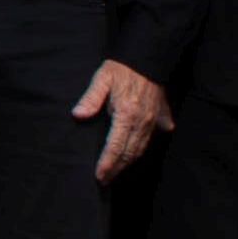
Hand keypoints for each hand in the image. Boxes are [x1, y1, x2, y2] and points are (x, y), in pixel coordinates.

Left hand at [75, 60, 169, 182]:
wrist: (147, 58)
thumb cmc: (121, 69)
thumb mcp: (102, 78)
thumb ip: (91, 98)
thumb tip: (78, 115)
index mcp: (126, 114)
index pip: (115, 146)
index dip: (107, 164)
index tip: (99, 176)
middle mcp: (141, 121)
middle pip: (129, 153)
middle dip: (116, 169)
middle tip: (104, 180)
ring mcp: (152, 120)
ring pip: (140, 149)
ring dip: (128, 163)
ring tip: (115, 172)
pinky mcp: (159, 117)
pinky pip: (150, 139)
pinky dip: (141, 149)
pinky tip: (134, 155)